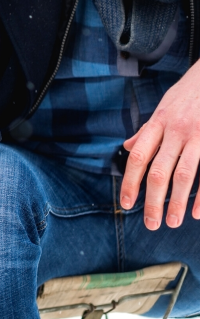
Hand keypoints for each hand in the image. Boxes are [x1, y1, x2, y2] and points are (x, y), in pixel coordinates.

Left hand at [120, 62, 199, 229]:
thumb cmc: (188, 95)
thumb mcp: (163, 108)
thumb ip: (147, 131)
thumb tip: (127, 147)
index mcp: (158, 124)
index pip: (138, 157)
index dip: (130, 182)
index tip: (126, 204)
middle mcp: (175, 130)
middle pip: (159, 171)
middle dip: (153, 200)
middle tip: (150, 223)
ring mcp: (198, 135)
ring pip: (184, 175)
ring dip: (177, 202)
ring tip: (172, 222)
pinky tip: (198, 212)